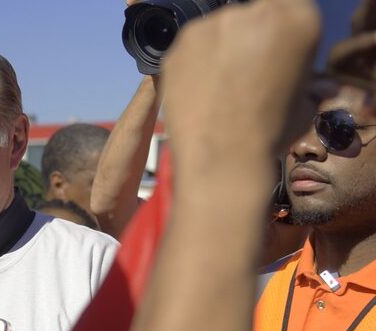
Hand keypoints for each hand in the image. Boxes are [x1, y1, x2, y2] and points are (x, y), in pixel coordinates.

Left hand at [162, 0, 320, 190]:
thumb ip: (302, 78)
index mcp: (297, 19)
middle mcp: (253, 12)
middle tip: (245, 75)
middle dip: (248, 40)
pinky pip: (191, 46)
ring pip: (218, 29)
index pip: (288, 8)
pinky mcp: (179, 43)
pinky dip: (195, 63)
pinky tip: (201, 90)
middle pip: (251, 15)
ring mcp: (211, 25)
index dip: (277, 33)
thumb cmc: (269, 134)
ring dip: (220, 50)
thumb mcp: (304, 103)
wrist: (222, 156)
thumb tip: (310, 82)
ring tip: (221, 89)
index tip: (270, 52)